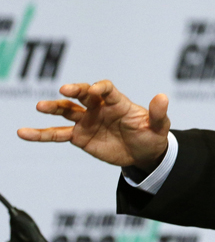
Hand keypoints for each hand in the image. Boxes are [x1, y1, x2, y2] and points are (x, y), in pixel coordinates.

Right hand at [17, 81, 169, 171]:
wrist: (143, 153)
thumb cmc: (152, 135)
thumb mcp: (159, 126)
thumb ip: (158, 113)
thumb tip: (163, 97)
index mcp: (119, 102)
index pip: (107, 90)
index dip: (101, 88)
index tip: (94, 89)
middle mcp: (100, 108)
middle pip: (84, 95)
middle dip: (75, 90)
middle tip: (64, 89)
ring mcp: (87, 121)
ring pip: (67, 111)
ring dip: (54, 108)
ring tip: (40, 107)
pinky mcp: (79, 137)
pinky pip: (57, 134)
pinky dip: (41, 134)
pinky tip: (24, 132)